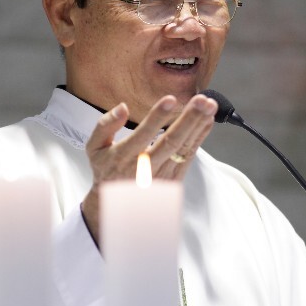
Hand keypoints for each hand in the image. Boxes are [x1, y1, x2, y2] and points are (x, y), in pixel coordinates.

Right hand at [80, 94, 217, 245]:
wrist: (116, 206)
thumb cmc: (106, 169)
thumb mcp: (95, 147)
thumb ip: (105, 125)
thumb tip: (123, 107)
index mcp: (123, 157)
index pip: (143, 135)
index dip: (157, 117)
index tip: (170, 99)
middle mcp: (144, 168)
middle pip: (170, 142)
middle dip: (188, 119)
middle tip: (202, 101)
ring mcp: (161, 176)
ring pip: (183, 149)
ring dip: (199, 126)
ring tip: (210, 106)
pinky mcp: (173, 180)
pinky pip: (189, 156)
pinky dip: (200, 137)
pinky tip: (207, 121)